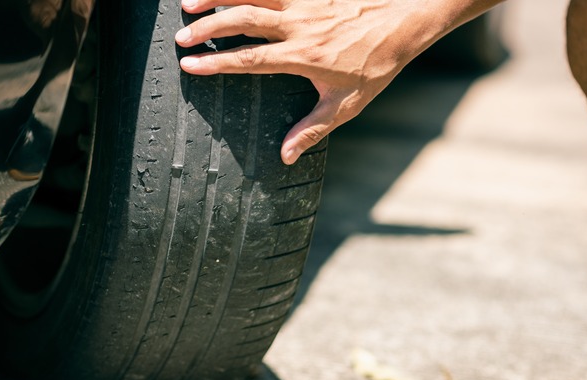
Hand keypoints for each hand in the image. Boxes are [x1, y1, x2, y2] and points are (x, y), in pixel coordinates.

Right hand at [175, 0, 500, 163]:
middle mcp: (299, 26)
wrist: (405, 22)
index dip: (217, 62)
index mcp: (304, 56)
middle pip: (243, 19)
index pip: (250, 59)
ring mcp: (303, 3)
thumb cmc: (376, 64)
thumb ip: (312, 130)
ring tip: (189, 2)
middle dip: (208, 27)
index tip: (189, 65)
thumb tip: (284, 157)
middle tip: (182, 37)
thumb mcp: (347, 105)